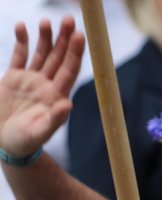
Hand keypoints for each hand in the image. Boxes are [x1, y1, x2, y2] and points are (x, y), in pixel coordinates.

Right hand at [0, 17, 83, 157]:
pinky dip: (21, 41)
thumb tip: (68, 104)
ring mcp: (31, 80)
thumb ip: (54, 120)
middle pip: (58, 58)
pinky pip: (19, 55)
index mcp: (56, 97)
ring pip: (41, 54)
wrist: (5, 144)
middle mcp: (46, 86)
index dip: (74, 54)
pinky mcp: (14, 78)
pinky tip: (22, 27)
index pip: (69, 71)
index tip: (79, 36)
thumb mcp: (39, 133)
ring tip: (46, 22)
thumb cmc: (25, 143)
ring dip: (45, 37)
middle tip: (68, 19)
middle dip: (64, 39)